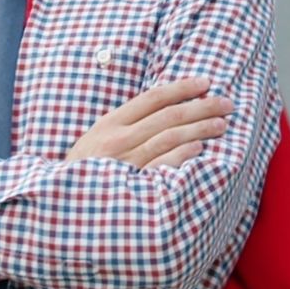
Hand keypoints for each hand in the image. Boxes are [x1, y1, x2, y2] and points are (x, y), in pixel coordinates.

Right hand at [64, 77, 233, 169]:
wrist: (63, 205)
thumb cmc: (83, 172)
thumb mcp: (95, 140)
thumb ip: (123, 125)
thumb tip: (161, 110)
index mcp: (110, 123)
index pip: (153, 97)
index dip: (182, 88)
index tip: (205, 82)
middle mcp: (119, 139)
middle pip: (169, 115)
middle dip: (202, 106)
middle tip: (226, 104)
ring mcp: (127, 162)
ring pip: (171, 137)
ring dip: (200, 128)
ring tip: (221, 124)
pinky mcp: (134, 185)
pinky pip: (165, 165)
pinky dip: (184, 155)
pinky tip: (200, 149)